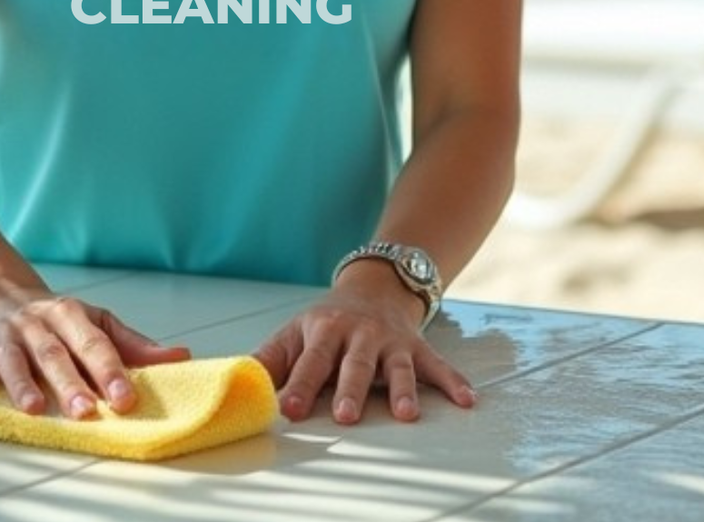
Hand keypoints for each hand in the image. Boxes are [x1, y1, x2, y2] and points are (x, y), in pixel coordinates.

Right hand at [0, 287, 190, 419]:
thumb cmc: (54, 318)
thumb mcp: (94, 322)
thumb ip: (133, 345)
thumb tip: (181, 358)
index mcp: (71, 315)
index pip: (95, 344)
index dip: (111, 371)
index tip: (127, 399)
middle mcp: (37, 323)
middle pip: (55, 354)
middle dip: (70, 383)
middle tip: (86, 411)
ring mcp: (4, 334)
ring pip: (13, 359)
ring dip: (22, 385)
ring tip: (33, 410)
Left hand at [251, 276, 475, 425]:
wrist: (374, 287)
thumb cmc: (326, 323)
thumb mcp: (294, 333)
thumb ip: (269, 361)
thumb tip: (235, 384)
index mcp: (323, 332)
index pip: (309, 361)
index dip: (298, 384)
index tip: (288, 408)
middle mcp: (359, 335)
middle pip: (354, 365)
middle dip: (349, 390)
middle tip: (344, 415)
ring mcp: (391, 342)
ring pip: (397, 368)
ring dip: (401, 390)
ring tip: (406, 415)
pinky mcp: (417, 348)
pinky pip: (438, 366)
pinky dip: (454, 382)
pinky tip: (468, 400)